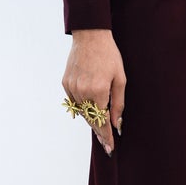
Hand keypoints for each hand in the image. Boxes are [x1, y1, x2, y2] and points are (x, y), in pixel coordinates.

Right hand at [64, 29, 125, 155]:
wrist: (90, 36)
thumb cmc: (109, 56)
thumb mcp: (120, 79)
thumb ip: (118, 103)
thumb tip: (116, 124)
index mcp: (98, 91)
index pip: (102, 121)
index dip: (106, 136)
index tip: (110, 148)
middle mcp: (82, 92)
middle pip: (91, 119)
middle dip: (99, 131)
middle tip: (106, 143)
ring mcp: (71, 88)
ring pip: (82, 112)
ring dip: (91, 119)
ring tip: (100, 127)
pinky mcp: (65, 83)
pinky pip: (74, 102)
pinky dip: (82, 107)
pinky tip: (90, 109)